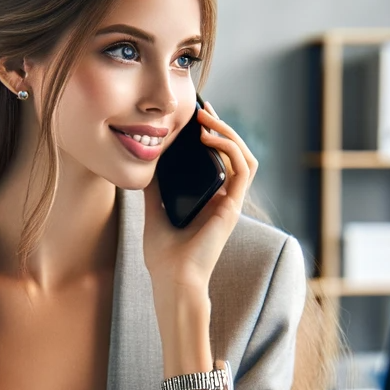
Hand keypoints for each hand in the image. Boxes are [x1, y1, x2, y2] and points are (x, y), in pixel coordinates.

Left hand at [143, 101, 258, 303]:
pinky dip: (229, 148)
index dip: (213, 135)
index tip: (197, 117)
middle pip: (235, 154)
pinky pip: (242, 169)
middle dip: (221, 127)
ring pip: (244, 157)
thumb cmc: (164, 256)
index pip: (220, 160)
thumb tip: (146, 162)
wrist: (172, 280)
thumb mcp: (154, 212)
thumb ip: (155, 188)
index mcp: (210, 200)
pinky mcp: (232, 207)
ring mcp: (231, 203)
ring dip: (229, 133)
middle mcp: (225, 200)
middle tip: (203, 109)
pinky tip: (209, 138)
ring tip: (206, 119)